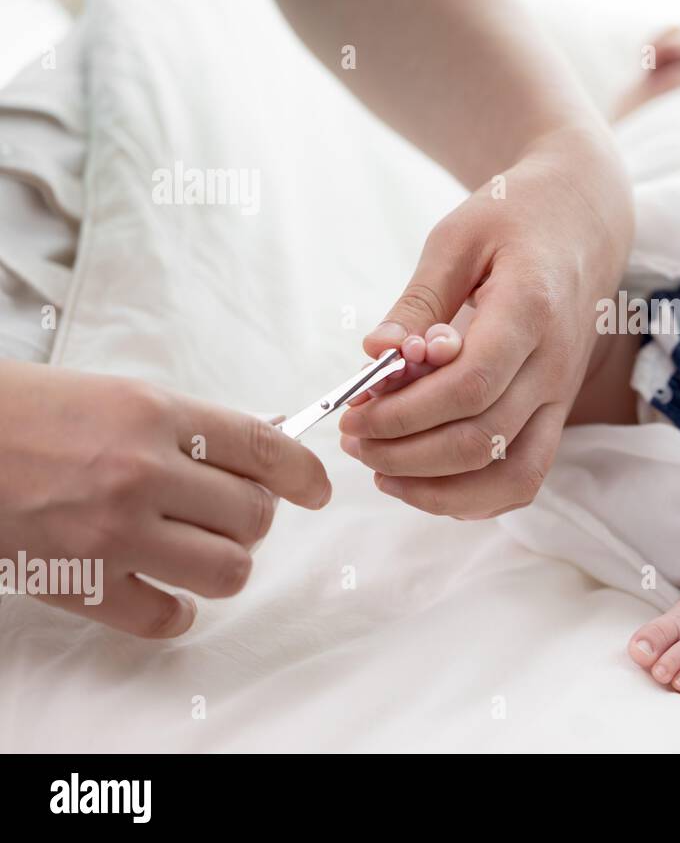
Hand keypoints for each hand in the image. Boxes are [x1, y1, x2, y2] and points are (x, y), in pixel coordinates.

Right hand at [0, 361, 331, 636]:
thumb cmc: (28, 413)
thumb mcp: (119, 398)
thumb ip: (188, 428)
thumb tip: (258, 453)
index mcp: (156, 417)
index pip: (264, 450)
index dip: (303, 475)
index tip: (315, 490)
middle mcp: (143, 473)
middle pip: (253, 514)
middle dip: (251, 516)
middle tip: (226, 512)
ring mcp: (114, 532)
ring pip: (228, 569)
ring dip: (225, 563)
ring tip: (199, 550)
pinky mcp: (82, 582)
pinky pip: (165, 617)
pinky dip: (176, 612)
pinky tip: (165, 594)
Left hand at [338, 127, 632, 517]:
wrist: (586, 220)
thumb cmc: (517, 217)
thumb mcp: (458, 237)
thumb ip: (419, 301)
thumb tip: (375, 356)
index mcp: (531, 308)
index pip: (470, 386)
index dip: (405, 412)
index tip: (354, 412)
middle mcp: (556, 363)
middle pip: (483, 439)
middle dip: (406, 453)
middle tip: (354, 440)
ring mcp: (563, 393)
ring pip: (513, 475)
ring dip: (440, 489)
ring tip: (383, 471)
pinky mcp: (560, 410)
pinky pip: (526, 476)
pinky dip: (475, 496)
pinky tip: (425, 481)